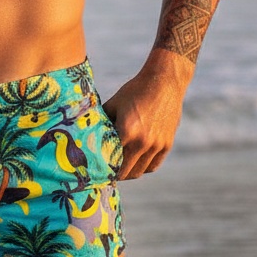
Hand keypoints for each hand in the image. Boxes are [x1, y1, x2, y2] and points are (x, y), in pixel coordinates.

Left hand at [101, 50, 193, 179]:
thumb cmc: (135, 91)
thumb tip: (89, 135)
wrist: (164, 82)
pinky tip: (136, 162)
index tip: (97, 170)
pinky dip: (143, 167)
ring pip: (139, 172)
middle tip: (107, 172)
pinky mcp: (167, 144)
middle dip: (114, 174)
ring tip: (121, 169)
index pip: (110, 160)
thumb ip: (102, 122)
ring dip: (129, 172)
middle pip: (125, 172)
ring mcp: (157, 145)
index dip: (102, 168)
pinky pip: (153, 166)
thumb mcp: (113, 103)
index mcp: (126, 131)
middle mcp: (143, 141)